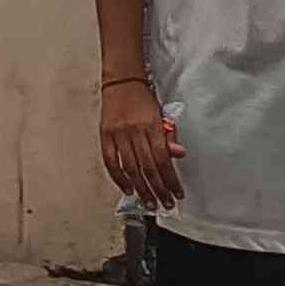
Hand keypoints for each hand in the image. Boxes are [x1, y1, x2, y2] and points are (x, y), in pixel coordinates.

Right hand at [98, 81, 182, 209]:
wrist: (121, 81)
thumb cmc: (142, 99)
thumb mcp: (162, 114)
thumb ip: (170, 136)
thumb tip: (180, 154)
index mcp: (151, 125)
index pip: (163, 159)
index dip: (171, 180)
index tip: (177, 194)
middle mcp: (135, 130)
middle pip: (148, 167)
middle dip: (158, 190)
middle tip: (165, 204)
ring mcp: (118, 133)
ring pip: (130, 168)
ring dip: (141, 189)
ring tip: (149, 203)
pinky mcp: (105, 135)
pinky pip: (110, 161)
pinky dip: (118, 178)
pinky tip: (128, 188)